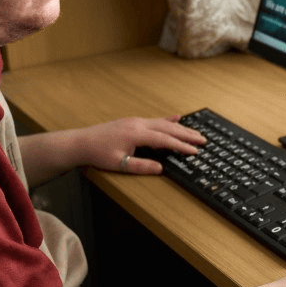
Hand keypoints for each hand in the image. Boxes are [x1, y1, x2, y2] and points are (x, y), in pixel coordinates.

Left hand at [79, 116, 204, 174]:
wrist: (82, 142)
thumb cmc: (99, 153)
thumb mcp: (120, 164)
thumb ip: (141, 166)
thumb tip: (160, 169)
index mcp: (137, 134)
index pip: (165, 140)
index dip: (181, 146)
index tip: (194, 151)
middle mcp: (139, 124)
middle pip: (169, 128)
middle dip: (187, 134)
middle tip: (203, 140)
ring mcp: (137, 121)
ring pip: (164, 123)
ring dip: (181, 127)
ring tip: (195, 133)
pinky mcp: (134, 121)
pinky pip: (156, 120)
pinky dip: (168, 119)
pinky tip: (177, 118)